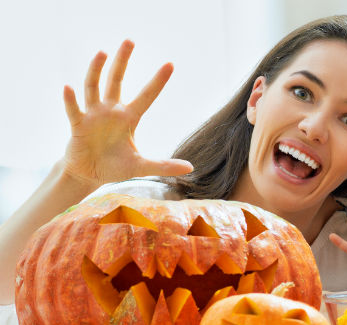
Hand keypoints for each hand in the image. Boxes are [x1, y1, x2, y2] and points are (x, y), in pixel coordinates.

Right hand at [62, 40, 192, 186]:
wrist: (89, 174)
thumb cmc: (115, 166)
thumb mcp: (142, 167)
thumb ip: (164, 165)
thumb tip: (190, 168)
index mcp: (129, 118)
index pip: (147, 96)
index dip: (158, 81)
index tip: (171, 64)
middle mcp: (111, 111)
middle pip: (116, 80)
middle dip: (122, 61)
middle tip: (130, 40)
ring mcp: (93, 115)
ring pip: (94, 87)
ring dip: (96, 70)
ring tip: (102, 52)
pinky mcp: (78, 125)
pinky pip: (74, 110)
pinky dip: (71, 99)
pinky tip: (68, 87)